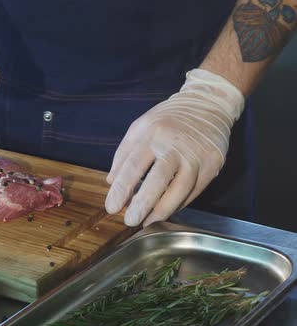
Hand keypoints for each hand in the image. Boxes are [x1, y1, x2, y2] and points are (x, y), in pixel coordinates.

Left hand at [105, 69, 244, 226]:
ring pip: (180, 190)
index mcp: (152, 134)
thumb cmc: (167, 119)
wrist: (208, 104)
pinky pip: (194, 191)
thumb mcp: (140, 127)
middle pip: (158, 180)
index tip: (112, 207)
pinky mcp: (213, 164)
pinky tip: (165, 211)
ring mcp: (197, 156)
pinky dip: (179, 204)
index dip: (122, 189)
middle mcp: (176, 145)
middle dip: (142, 204)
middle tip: (129, 221)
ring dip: (162, 210)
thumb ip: (124, 154)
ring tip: (146, 221)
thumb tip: (111, 182)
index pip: (133, 165)